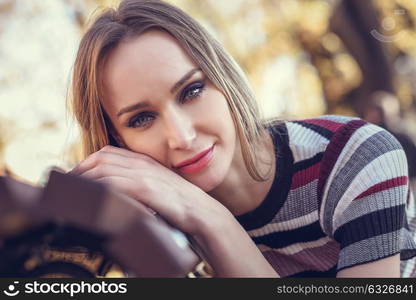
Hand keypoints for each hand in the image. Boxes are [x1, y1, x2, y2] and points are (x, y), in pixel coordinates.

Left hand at [69, 145, 231, 235]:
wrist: (202, 212)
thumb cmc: (180, 204)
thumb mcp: (157, 188)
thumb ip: (138, 184)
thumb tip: (118, 193)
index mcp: (144, 161)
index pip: (107, 152)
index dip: (87, 162)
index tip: (75, 176)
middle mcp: (141, 163)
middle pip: (101, 157)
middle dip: (80, 169)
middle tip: (66, 184)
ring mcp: (143, 174)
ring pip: (103, 169)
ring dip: (83, 180)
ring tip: (70, 193)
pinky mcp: (146, 188)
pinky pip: (113, 183)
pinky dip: (97, 188)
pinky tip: (89, 198)